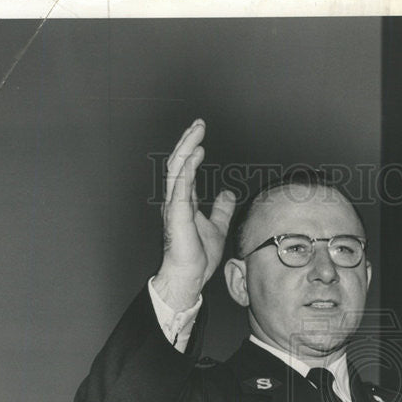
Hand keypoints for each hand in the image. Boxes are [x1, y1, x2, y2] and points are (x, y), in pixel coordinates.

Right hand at [152, 119, 236, 310]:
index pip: (185, 169)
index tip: (200, 134)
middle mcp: (175, 200)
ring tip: (197, 131)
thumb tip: (227, 193)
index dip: (191, 149)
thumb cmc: (198, 257)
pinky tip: (196, 153)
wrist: (189, 277)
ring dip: (186, 147)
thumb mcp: (217, 227)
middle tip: (198, 124)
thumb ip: (221, 209)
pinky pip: (180, 185)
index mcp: (183, 201)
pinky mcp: (177, 214)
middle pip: (178, 163)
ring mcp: (174, 206)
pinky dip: (188, 166)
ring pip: (176, 168)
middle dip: (186, 141)